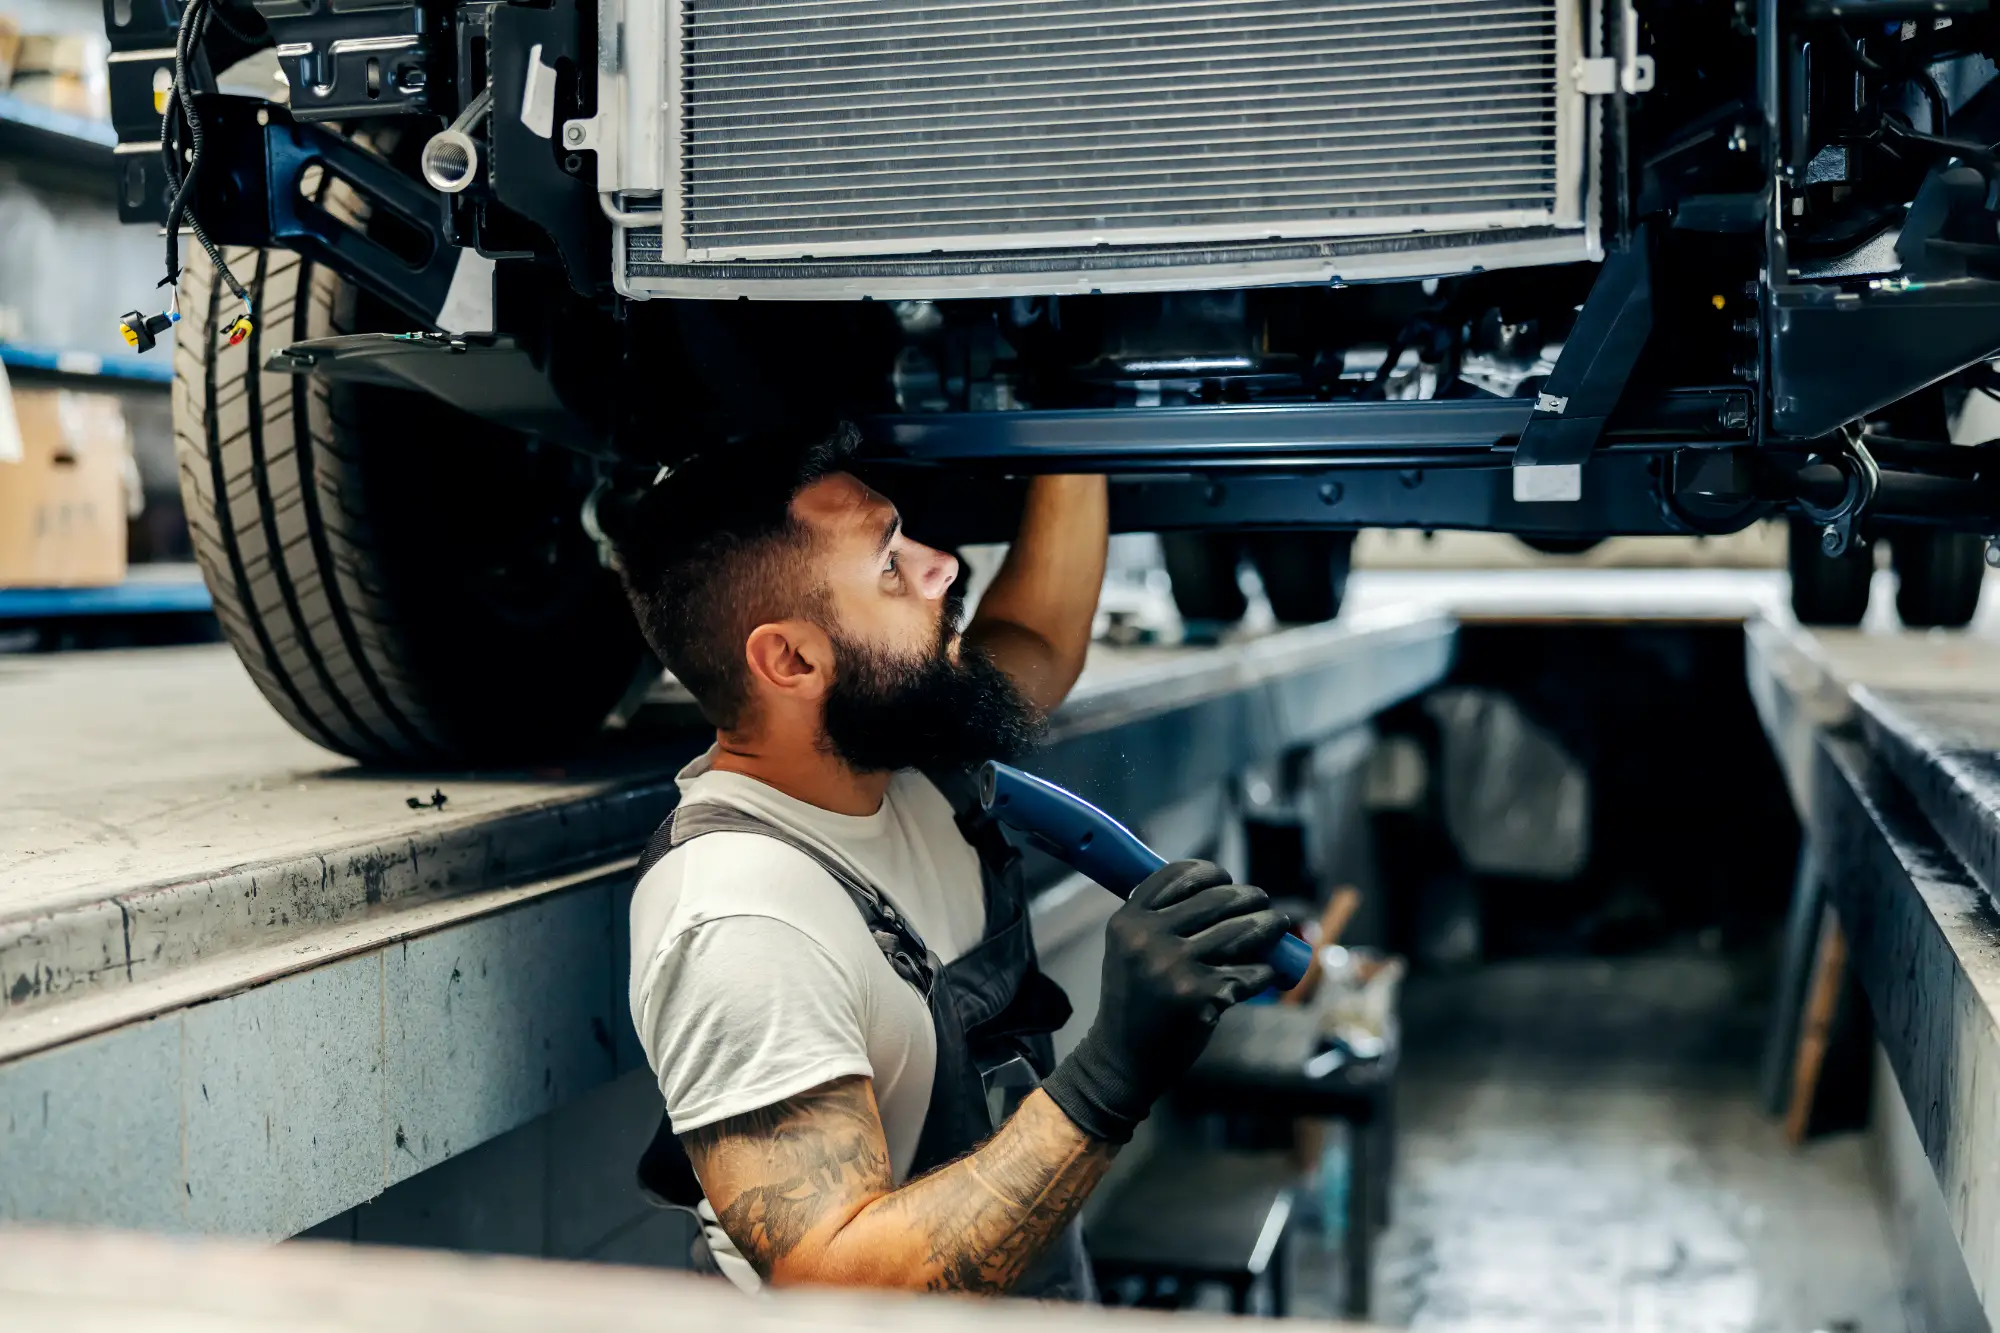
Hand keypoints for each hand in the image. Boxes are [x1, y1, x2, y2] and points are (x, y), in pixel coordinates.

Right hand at [1041, 860, 1288, 1143]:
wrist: (1122, 1058)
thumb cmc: (1134, 1002)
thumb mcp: (1129, 951)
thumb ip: (1159, 921)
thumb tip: (1217, 892)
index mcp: (1128, 921)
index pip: (1177, 876)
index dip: (1210, 872)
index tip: (1227, 879)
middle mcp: (1148, 937)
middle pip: (1216, 899)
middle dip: (1249, 897)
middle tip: (1262, 902)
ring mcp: (1174, 966)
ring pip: (1240, 932)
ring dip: (1269, 926)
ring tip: (1278, 925)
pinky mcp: (1200, 995)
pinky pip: (1249, 973)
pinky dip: (1265, 971)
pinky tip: (1268, 972)